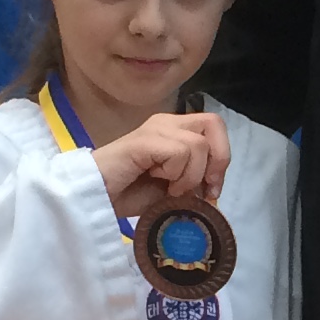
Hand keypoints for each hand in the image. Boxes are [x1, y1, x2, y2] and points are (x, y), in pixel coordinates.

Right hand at [91, 111, 229, 218]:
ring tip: (169, 188)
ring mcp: (155, 128)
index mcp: (175, 130)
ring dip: (190, 175)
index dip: (222, 157)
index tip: (211, 189)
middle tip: (203, 186)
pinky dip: (176, 174)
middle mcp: (167, 122)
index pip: (215, 127)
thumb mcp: (173, 190)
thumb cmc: (130, 194)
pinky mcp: (145, 139)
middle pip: (214, 123)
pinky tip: (157, 180)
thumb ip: (195, 184)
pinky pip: (179, 152)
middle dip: (218, 159)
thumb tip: (213, 191)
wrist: (96, 197)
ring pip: (198, 145)